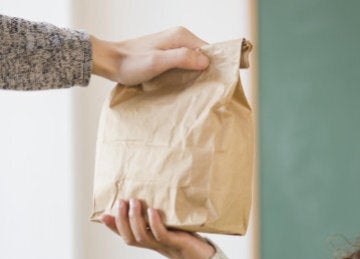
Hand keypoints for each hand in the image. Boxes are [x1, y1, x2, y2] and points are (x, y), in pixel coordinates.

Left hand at [91, 27, 209, 85]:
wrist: (109, 60)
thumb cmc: (130, 63)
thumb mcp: (157, 62)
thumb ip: (181, 58)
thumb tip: (205, 61)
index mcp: (181, 36)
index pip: (210, 49)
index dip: (216, 64)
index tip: (218, 81)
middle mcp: (180, 37)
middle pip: (204, 55)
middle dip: (207, 70)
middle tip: (207, 88)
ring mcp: (174, 44)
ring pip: (195, 60)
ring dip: (197, 73)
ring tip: (197, 88)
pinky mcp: (168, 53)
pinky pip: (186, 62)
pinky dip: (188, 73)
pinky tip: (185, 84)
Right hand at [100, 199, 215, 258]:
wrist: (201, 254)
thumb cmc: (185, 236)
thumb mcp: (168, 224)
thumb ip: (157, 216)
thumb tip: (148, 195)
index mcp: (147, 240)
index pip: (125, 235)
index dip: (113, 227)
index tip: (103, 215)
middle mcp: (152, 244)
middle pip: (129, 237)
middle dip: (122, 220)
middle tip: (121, 201)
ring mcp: (163, 244)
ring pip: (141, 236)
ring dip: (135, 219)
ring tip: (135, 202)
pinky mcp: (175, 242)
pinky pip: (161, 235)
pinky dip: (154, 224)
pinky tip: (152, 212)